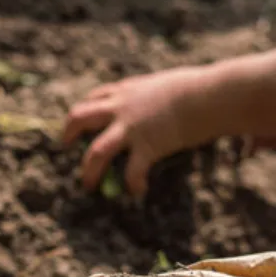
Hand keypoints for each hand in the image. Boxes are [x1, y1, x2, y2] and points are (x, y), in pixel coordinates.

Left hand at [62, 66, 224, 198]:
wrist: (209, 95)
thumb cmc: (201, 87)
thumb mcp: (170, 85)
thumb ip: (160, 94)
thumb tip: (170, 97)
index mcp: (128, 90)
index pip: (95, 97)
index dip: (85, 111)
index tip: (81, 122)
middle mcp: (122, 107)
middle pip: (80, 117)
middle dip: (69, 133)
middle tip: (66, 146)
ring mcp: (131, 128)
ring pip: (96, 152)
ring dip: (89, 170)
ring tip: (88, 185)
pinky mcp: (147, 146)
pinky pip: (132, 171)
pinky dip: (133, 184)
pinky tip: (139, 192)